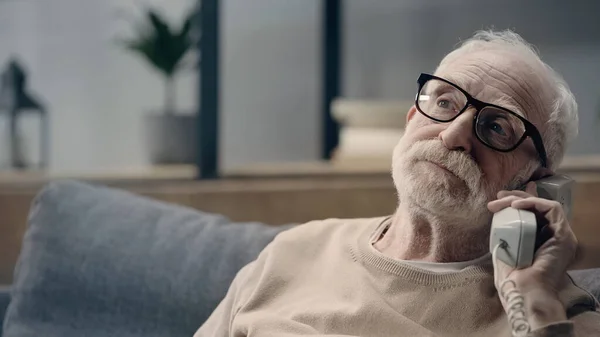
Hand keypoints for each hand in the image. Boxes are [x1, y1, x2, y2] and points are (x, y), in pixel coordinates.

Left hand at [487, 182, 577, 327]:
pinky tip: (515, 206)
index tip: (499, 199)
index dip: (518, 202)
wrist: (525, 292)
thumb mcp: (505, 252)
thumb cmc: (513, 279)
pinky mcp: (564, 235)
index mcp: (541, 241)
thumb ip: (505, 237)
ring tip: (502, 201)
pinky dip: (533, 203)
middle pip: (538, 208)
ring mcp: (561, 236)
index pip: (533, 214)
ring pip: (543, 205)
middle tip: (498, 196)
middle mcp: (554, 237)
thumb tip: (497, 222)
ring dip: (521, 199)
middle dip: (516, 198)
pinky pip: (552, 208)